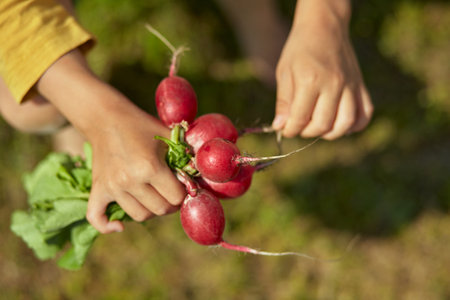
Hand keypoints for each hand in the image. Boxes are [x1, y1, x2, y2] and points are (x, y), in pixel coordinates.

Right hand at [86, 108, 185, 232]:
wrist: (106, 118)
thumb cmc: (141, 126)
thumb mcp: (167, 135)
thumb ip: (185, 155)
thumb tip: (202, 173)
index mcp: (150, 167)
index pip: (176, 197)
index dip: (184, 192)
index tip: (182, 184)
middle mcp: (130, 180)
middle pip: (160, 209)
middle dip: (171, 204)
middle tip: (172, 193)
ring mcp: (112, 187)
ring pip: (139, 216)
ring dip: (151, 211)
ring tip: (155, 198)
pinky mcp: (98, 189)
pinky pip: (97, 218)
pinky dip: (108, 226)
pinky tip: (119, 226)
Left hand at [272, 0, 372, 139]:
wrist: (324, 27)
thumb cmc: (300, 49)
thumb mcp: (284, 72)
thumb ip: (283, 102)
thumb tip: (279, 126)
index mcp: (311, 80)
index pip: (300, 119)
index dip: (289, 129)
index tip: (284, 129)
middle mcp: (334, 84)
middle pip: (323, 125)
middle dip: (307, 132)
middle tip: (299, 126)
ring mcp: (350, 86)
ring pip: (346, 123)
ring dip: (329, 133)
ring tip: (317, 127)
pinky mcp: (361, 86)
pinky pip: (365, 114)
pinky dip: (354, 126)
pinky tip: (339, 124)